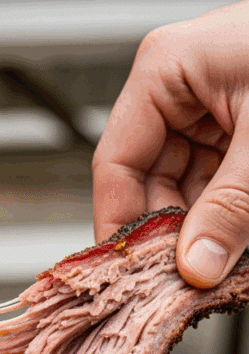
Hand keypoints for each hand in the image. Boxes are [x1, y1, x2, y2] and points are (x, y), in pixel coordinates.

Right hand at [92, 0, 248, 287]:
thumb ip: (231, 207)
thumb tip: (197, 265)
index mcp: (167, 71)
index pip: (117, 163)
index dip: (118, 224)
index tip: (128, 275)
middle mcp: (182, 92)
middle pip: (151, 184)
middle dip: (171, 236)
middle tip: (184, 282)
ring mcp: (213, 112)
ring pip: (188, 193)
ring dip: (203, 233)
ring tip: (218, 267)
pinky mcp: (241, 131)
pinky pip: (220, 187)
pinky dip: (228, 219)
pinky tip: (236, 246)